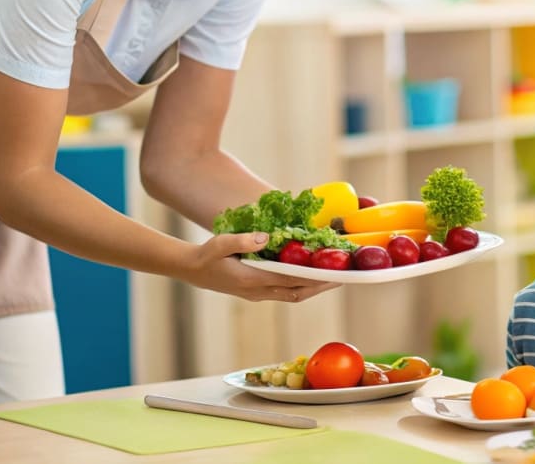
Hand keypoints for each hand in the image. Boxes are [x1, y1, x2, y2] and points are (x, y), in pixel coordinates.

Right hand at [182, 232, 339, 302]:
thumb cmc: (206, 256)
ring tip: (333, 279)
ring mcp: (258, 294)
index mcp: (253, 280)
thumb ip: (244, 241)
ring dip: (313, 288)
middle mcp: (259, 291)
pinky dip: (301, 286)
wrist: (191, 270)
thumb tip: (267, 238)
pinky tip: (311, 277)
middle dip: (321, 286)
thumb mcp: (221, 243)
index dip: (313, 278)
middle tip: (343, 278)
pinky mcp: (257, 291)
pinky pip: (285, 292)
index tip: (333, 273)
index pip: (291, 281)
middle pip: (298, 292)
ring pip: (293, 295)